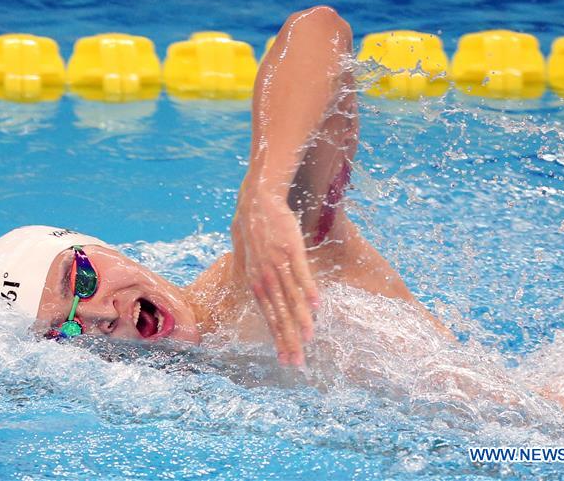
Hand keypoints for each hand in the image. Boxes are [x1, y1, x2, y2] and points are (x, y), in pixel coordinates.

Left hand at [231, 181, 318, 365]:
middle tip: (297, 362)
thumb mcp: (246, 258)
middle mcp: (265, 277)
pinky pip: (302, 274)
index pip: (268, 317)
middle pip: (279, 314)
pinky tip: (317, 306)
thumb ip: (254, 278)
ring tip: (309, 340)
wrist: (256, 201)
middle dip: (288, 340)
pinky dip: (309, 290)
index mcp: (255, 282)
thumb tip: (258, 292)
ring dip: (301, 320)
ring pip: (291, 298)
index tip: (285, 358)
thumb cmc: (252, 229)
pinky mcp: (291, 250)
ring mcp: (278, 264)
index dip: (277, 338)